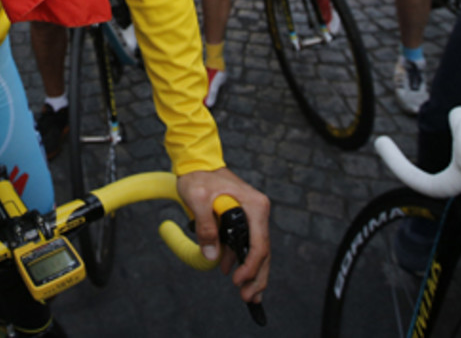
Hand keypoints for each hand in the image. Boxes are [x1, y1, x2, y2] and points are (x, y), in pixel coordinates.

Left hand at [176, 168, 269, 304]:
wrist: (197, 162)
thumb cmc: (198, 176)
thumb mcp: (197, 198)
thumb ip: (205, 226)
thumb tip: (212, 256)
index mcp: (254, 205)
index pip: (259, 243)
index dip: (250, 266)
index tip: (237, 280)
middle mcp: (257, 210)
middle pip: (264, 251)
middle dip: (257, 276)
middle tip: (248, 297)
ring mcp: (252, 214)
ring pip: (257, 250)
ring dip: (252, 272)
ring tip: (246, 293)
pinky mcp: (243, 218)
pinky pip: (246, 243)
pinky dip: (242, 260)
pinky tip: (235, 272)